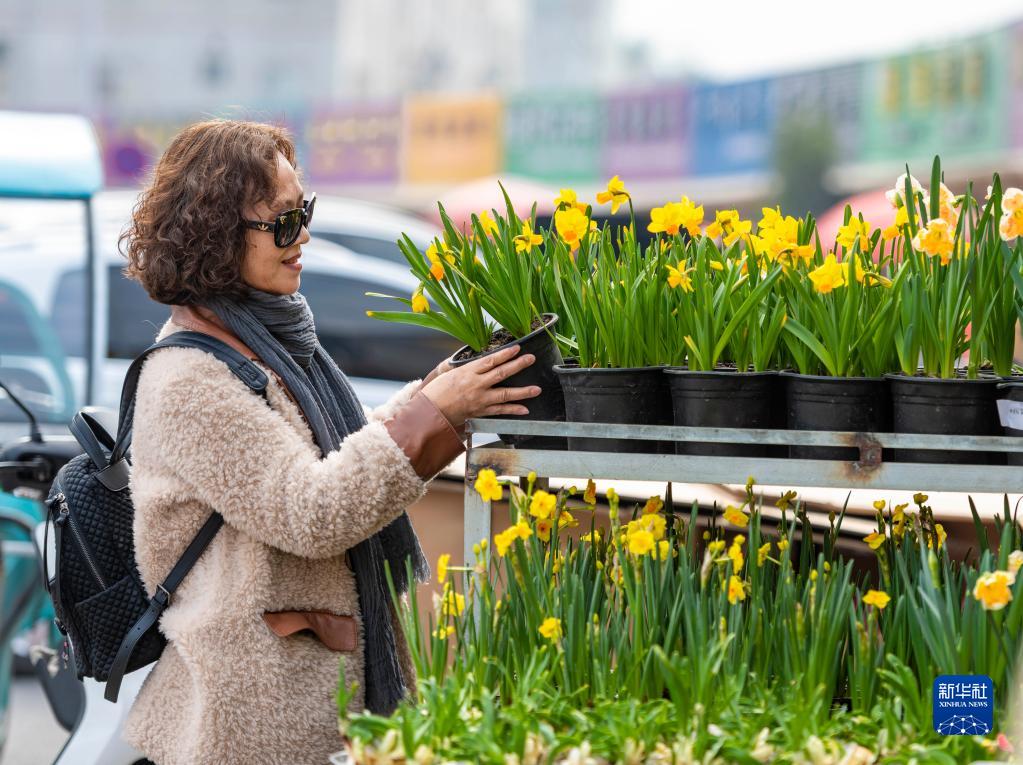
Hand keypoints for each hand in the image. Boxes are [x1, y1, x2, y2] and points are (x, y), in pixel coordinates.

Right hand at [420, 345, 539, 428]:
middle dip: (518, 365)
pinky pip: (500, 411)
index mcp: (468, 372)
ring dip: (523, 392)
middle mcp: (476, 385)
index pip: (490, 360)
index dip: (505, 354)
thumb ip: (467, 367)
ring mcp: (480, 399)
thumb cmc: (437, 391)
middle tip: (531, 359)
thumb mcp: (449, 373)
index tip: (517, 348)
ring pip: (505, 394)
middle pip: (501, 373)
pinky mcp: (481, 412)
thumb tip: (479, 360)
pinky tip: (525, 409)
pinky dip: (513, 410)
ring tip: (536, 389)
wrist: (430, 412)